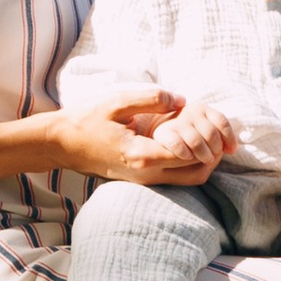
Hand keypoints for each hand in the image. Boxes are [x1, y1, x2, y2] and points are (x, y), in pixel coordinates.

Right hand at [57, 93, 224, 184]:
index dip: (206, 139)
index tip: (209, 119)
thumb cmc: (87, 120)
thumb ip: (150, 99)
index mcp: (142, 155)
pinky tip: (187, 141)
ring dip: (203, 161)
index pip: (189, 154)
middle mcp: (147, 175)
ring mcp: (144, 181)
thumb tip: (181, 100)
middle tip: (218, 133)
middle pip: (196, 174)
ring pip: (188, 180)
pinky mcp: (141, 180)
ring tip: (207, 136)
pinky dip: (189, 164)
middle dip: (213, 155)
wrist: (63, 144)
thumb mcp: (117, 102)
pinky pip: (175, 177)